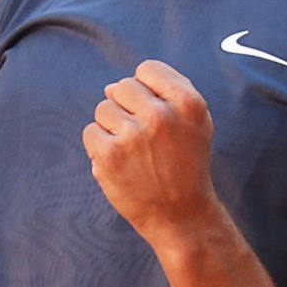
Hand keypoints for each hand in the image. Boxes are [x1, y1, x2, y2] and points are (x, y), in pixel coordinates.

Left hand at [82, 60, 218, 245]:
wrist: (181, 216)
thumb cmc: (187, 165)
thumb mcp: (196, 123)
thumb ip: (165, 93)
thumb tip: (110, 87)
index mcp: (188, 103)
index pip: (148, 69)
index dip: (147, 89)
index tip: (154, 112)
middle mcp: (162, 115)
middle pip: (122, 87)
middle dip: (127, 108)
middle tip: (144, 139)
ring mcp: (134, 135)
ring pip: (103, 108)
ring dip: (112, 128)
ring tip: (134, 153)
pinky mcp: (110, 155)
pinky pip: (90, 132)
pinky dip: (99, 147)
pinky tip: (120, 164)